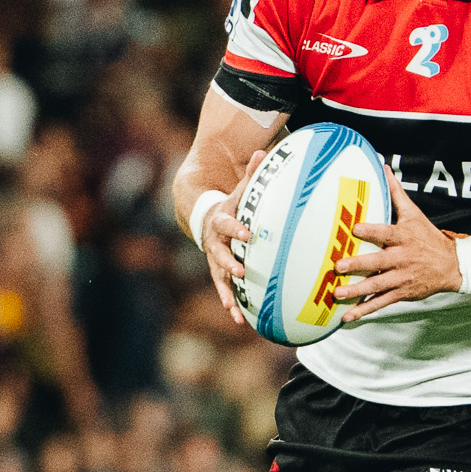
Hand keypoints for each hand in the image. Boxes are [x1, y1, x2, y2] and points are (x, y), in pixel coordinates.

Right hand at [199, 150, 267, 325]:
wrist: (207, 220)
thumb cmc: (232, 205)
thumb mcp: (240, 189)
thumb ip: (252, 175)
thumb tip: (264, 152)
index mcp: (222, 221)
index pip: (228, 224)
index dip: (236, 229)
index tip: (248, 234)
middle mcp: (215, 242)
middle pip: (219, 253)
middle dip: (228, 263)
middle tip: (240, 271)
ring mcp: (215, 259)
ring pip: (218, 276)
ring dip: (226, 291)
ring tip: (234, 307)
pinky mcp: (218, 273)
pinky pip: (223, 290)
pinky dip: (230, 303)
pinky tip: (239, 320)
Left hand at [335, 166, 463, 322]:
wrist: (452, 266)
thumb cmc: (427, 237)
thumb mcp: (414, 214)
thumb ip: (396, 193)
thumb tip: (384, 167)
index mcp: (404, 237)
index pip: (386, 232)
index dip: (371, 231)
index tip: (355, 228)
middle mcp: (402, 258)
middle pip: (378, 262)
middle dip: (358, 265)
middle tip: (338, 266)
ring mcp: (401, 278)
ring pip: (377, 286)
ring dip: (356, 291)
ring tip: (337, 293)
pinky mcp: (401, 293)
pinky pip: (380, 303)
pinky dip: (364, 311)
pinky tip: (346, 317)